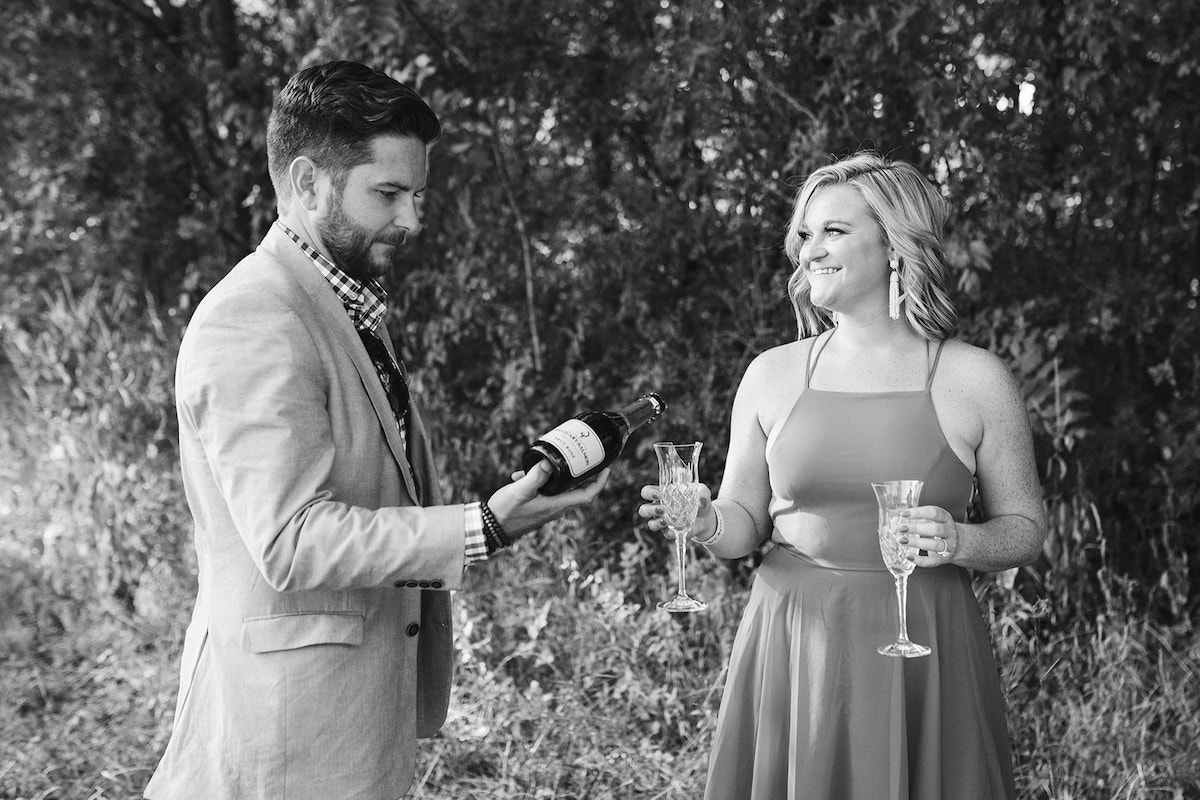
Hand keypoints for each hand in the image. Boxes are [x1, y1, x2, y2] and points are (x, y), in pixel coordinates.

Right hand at [486, 461, 609, 539]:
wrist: (491, 529)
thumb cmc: (506, 511)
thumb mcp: (521, 490)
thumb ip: (536, 476)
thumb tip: (549, 462)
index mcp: (556, 505)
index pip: (586, 495)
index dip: (600, 482)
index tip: (606, 468)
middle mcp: (555, 508)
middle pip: (576, 489)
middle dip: (579, 472)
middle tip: (581, 455)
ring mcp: (546, 509)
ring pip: (558, 488)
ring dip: (553, 474)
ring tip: (538, 463)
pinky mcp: (537, 508)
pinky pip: (545, 491)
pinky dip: (538, 481)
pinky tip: (521, 475)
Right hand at [636, 483, 713, 540]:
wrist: (706, 517)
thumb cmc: (699, 500)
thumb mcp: (702, 492)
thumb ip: (702, 493)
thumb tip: (700, 502)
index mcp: (662, 494)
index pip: (646, 492)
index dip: (648, 493)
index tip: (658, 494)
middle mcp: (659, 508)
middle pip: (643, 510)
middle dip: (650, 510)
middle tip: (662, 509)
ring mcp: (663, 521)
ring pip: (651, 524)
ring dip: (657, 522)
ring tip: (668, 520)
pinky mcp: (671, 532)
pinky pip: (666, 534)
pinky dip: (670, 531)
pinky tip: (677, 528)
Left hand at [897, 505, 957, 566]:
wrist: (958, 544)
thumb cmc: (940, 530)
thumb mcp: (934, 520)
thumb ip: (919, 518)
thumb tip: (896, 519)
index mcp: (946, 519)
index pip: (934, 513)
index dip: (919, 513)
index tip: (904, 514)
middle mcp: (949, 532)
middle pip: (935, 529)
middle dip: (916, 528)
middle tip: (901, 528)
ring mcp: (949, 546)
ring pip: (935, 545)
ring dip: (916, 543)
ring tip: (902, 540)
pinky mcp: (944, 559)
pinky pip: (932, 561)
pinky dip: (919, 560)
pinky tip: (908, 556)